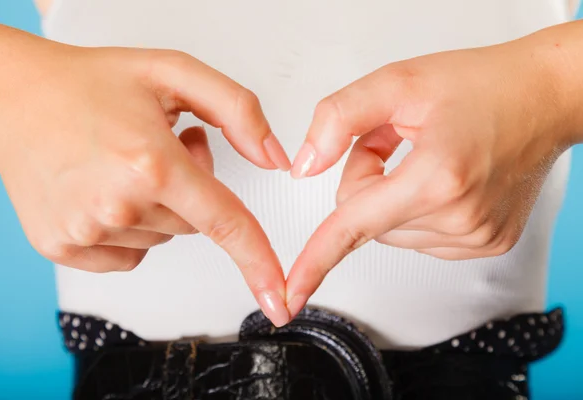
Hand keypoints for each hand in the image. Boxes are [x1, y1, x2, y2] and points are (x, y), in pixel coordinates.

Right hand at [0, 23, 290, 325]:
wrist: (14, 98)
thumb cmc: (89, 83)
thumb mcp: (173, 72)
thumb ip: (237, 111)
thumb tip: (273, 159)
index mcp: (151, 163)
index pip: (224, 223)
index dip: (258, 262)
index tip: (278, 298)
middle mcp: (117, 204)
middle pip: (193, 224)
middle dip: (189, 190)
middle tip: (155, 148)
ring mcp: (86, 232)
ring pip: (162, 237)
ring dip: (156, 206)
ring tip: (124, 163)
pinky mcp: (62, 248)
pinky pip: (129, 254)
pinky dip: (129, 228)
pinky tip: (104, 191)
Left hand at [286, 31, 573, 316]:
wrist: (543, 98)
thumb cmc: (481, 85)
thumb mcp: (397, 82)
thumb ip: (339, 119)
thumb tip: (305, 166)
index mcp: (437, 176)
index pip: (355, 225)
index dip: (316, 260)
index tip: (291, 295)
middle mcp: (460, 216)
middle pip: (365, 220)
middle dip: (365, 181)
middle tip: (394, 141)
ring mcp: (476, 236)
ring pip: (388, 231)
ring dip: (390, 195)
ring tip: (423, 156)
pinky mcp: (485, 244)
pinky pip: (419, 238)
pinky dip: (415, 209)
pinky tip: (440, 177)